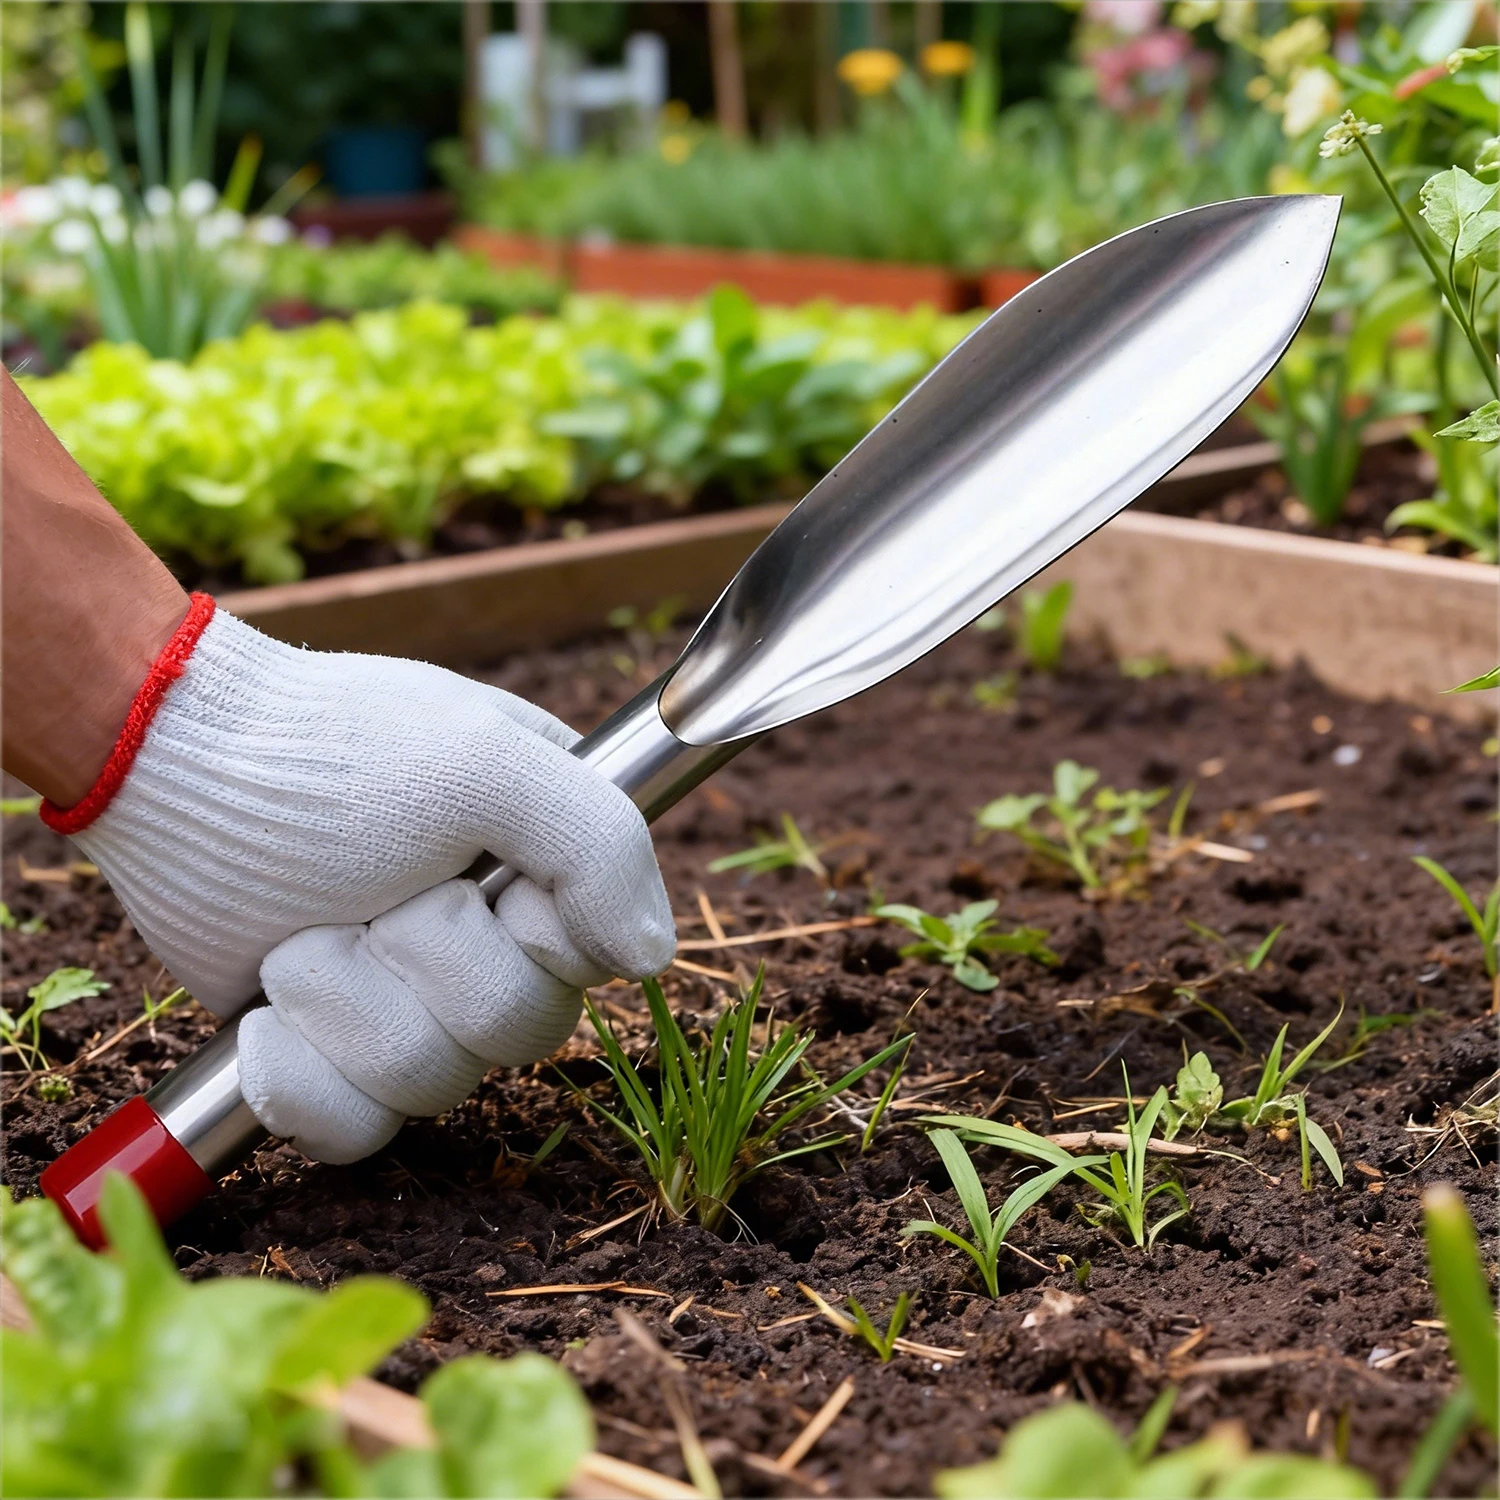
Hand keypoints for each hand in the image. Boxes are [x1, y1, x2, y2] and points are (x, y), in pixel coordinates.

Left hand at [50, 602, 674, 1162]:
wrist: (172, 774)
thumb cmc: (329, 749)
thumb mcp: (485, 759)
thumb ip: (600, 843)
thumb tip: (649, 958)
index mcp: (546, 865)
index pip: (600, 959)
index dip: (534, 937)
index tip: (475, 876)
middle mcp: (492, 939)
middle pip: (521, 1032)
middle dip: (426, 965)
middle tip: (375, 892)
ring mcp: (411, 1001)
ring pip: (433, 1085)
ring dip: (348, 1006)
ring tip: (302, 936)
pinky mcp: (336, 1054)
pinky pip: (357, 1132)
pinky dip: (301, 1080)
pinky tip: (267, 1017)